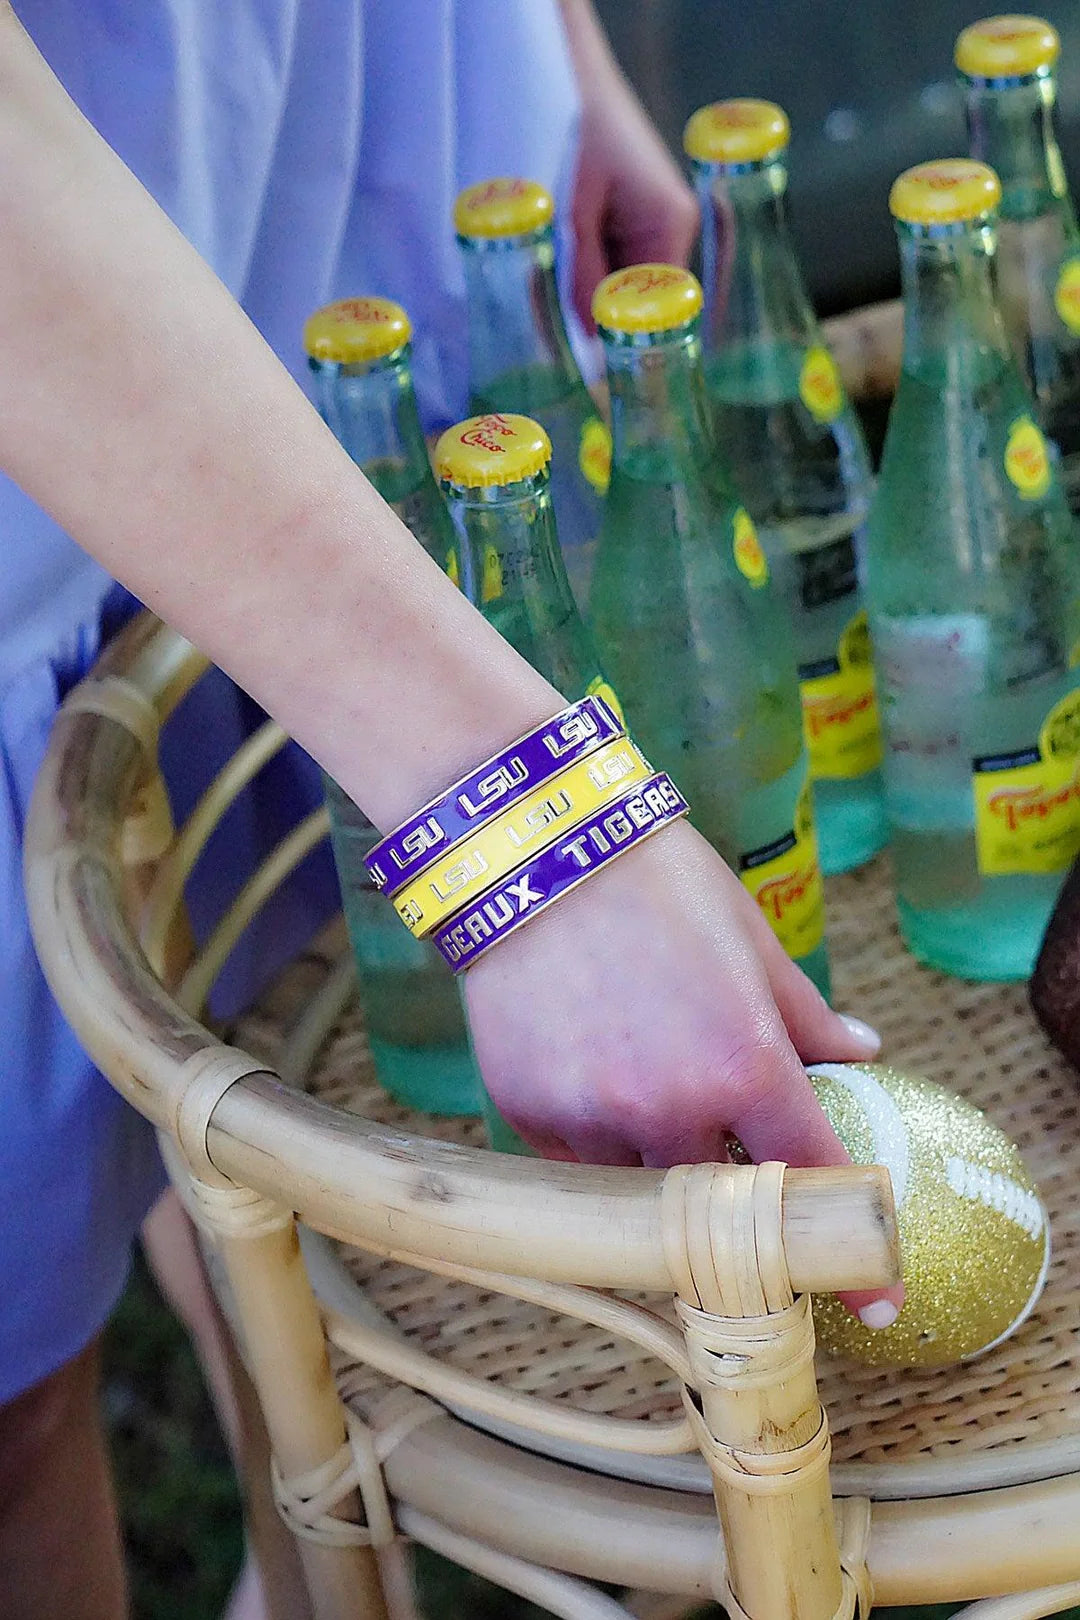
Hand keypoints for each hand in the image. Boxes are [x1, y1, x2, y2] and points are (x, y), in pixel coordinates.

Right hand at [465, 820, 903, 1323]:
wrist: (528, 845)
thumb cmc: (656, 880)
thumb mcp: (750, 939)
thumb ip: (806, 1014)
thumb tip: (862, 1053)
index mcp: (746, 1062)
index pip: (812, 1179)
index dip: (852, 1250)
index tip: (877, 1307)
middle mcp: (669, 1107)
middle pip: (721, 1211)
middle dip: (739, 1213)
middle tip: (742, 1200)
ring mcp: (591, 1116)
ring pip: (639, 1194)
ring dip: (659, 1170)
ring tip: (648, 1102)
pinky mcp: (525, 1110)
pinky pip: (572, 1164)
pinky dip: (595, 1147)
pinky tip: (593, 1084)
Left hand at [559, 0, 698, 329]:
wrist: (572, 69)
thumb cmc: (575, 125)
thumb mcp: (570, 207)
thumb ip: (580, 274)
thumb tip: (588, 345)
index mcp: (671, 225)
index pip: (661, 311)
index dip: (630, 347)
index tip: (600, 380)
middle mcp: (675, 229)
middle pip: (645, 304)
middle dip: (608, 326)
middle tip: (566, 358)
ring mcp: (658, 224)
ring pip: (627, 288)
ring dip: (593, 299)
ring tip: (554, 316)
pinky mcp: (636, 219)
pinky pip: (615, 264)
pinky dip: (589, 275)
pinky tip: (560, 276)